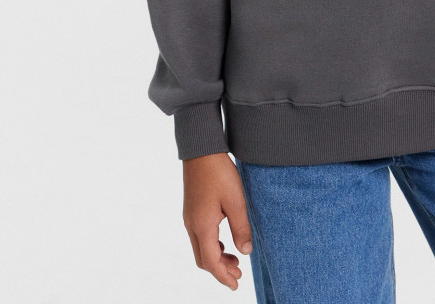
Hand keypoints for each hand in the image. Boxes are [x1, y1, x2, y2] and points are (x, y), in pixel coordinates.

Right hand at [182, 152, 252, 290]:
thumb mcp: (236, 201)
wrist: (201, 149)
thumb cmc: (219, 173)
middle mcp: (191, 225)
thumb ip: (241, 228)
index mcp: (202, 226)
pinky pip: (199, 237)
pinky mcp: (191, 210)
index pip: (211, 262)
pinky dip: (212, 246)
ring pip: (200, 248)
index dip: (224, 276)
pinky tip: (224, 242)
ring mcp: (189, 217)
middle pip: (203, 259)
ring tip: (234, 259)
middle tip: (238, 274)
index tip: (236, 285)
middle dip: (220, 270)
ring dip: (216, 258)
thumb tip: (245, 252)